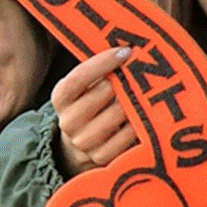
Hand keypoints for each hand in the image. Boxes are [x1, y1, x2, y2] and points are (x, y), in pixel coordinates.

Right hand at [52, 49, 138, 176]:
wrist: (79, 147)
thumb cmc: (89, 107)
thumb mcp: (85, 88)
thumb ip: (98, 71)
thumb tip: (126, 50)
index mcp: (61, 98)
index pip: (78, 78)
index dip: (101, 63)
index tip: (124, 52)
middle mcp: (68, 121)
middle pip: (100, 95)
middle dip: (122, 82)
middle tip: (140, 74)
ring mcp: (83, 142)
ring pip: (115, 116)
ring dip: (132, 103)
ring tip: (143, 95)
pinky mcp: (101, 157)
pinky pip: (125, 138)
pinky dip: (138, 126)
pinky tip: (144, 117)